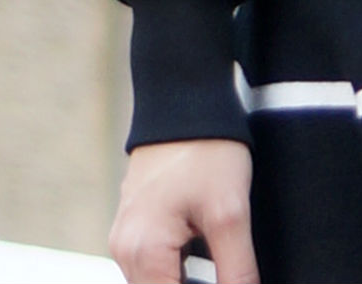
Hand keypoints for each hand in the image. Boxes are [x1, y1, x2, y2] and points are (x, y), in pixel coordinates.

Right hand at [109, 139, 258, 283]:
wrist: (186, 97)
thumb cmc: (207, 149)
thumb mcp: (230, 212)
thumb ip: (236, 270)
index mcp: (143, 253)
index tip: (233, 282)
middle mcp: (125, 250)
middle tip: (232, 275)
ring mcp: (126, 236)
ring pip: (155, 283)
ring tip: (221, 268)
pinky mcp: (136, 223)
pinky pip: (153, 264)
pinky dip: (177, 271)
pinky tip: (206, 259)